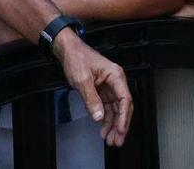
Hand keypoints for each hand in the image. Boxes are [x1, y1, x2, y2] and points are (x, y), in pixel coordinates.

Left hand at [53, 31, 132, 146]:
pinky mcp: (102, 92)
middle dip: (120, 125)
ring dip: (113, 125)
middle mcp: (116, 82)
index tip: (120, 131)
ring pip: (115, 110)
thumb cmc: (77, 59)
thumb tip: (99, 118)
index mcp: (116, 76)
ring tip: (110, 140)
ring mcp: (109, 87)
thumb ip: (91, 99)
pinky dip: (106, 119)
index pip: (125, 99)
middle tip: (116, 141)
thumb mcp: (82, 80)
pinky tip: (103, 130)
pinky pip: (107, 108)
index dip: (124, 117)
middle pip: (123, 107)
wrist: (68, 51)